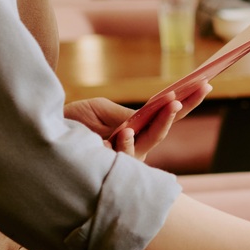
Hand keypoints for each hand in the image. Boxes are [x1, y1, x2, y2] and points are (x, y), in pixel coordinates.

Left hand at [64, 80, 211, 158]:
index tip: (205, 82)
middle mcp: (135, 142)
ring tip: (173, 103)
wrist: (44, 136)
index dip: (185, 98)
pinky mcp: (111, 167)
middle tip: (201, 89)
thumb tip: (144, 117)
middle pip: (167, 124)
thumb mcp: (99, 110)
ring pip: (152, 140)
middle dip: (184, 106)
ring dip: (164, 121)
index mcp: (135, 125)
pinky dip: (126, 144)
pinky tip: (126, 132)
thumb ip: (123, 114)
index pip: (165, 111)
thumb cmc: (72, 125)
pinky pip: (124, 157)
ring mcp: (125, 156)